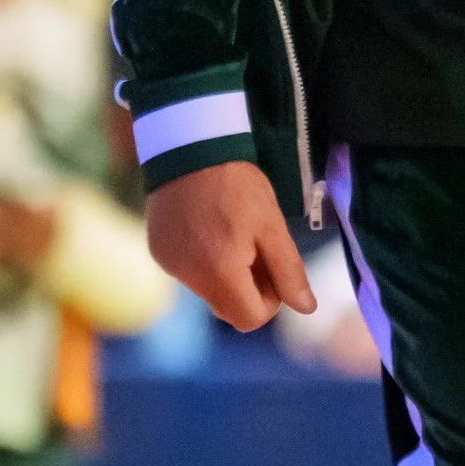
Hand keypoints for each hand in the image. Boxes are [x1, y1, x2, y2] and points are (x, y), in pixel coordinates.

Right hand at [145, 160, 319, 334]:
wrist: (190, 146)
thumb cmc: (238, 184)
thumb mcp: (271, 225)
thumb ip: (288, 271)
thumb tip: (307, 308)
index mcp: (219, 272)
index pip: (250, 319)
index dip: (269, 300)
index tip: (271, 266)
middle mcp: (188, 276)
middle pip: (227, 309)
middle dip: (248, 289)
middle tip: (255, 249)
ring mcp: (169, 265)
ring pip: (208, 291)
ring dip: (225, 274)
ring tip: (231, 232)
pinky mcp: (158, 251)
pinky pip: (188, 272)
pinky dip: (203, 261)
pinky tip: (208, 226)